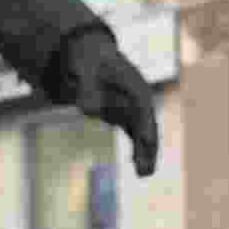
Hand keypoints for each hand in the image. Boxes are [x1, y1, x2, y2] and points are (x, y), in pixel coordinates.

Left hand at [62, 31, 158, 176]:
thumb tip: (87, 109)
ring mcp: (136, 109)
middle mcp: (139, 97)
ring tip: (144, 174)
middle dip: (147, 145)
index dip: (144, 123)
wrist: (90, 55)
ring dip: (146, 154)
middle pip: (147, 123)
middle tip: (145, 167)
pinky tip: (140, 171)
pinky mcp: (128, 118)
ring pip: (145, 134)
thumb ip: (83, 86)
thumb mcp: (80, 65)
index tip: (145, 141)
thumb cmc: (86, 58)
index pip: (142, 105)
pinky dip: (139, 152)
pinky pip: (137, 138)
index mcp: (133, 81)